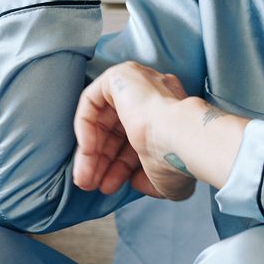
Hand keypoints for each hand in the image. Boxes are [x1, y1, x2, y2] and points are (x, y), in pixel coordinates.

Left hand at [73, 61, 197, 200]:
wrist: (180, 136)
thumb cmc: (177, 158)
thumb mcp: (162, 178)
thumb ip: (147, 178)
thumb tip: (135, 181)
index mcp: (169, 117)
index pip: (135, 141)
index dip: (118, 167)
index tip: (108, 186)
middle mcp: (153, 97)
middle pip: (116, 131)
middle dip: (101, 161)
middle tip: (90, 184)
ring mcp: (136, 84)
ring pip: (102, 119)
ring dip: (90, 151)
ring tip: (85, 178)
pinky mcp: (119, 76)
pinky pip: (92, 101)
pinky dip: (84, 126)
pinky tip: (87, 151)